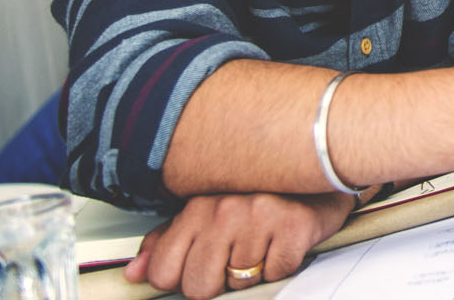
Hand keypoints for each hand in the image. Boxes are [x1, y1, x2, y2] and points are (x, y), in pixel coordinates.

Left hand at [123, 191, 354, 297]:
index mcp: (196, 207)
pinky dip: (281, 266)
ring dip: (253, 272)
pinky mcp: (293, 227)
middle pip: (198, 287)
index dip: (181, 280)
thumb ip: (166, 243)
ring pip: (240, 283)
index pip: (164, 272)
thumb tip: (135, 273)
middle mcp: (224, 210)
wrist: (319, 167)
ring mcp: (259, 217)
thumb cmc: (258, 196)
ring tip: (262, 243)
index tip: (199, 267)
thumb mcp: (204, 215)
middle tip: (234, 258)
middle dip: (217, 282)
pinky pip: (275, 274)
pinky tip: (282, 242)